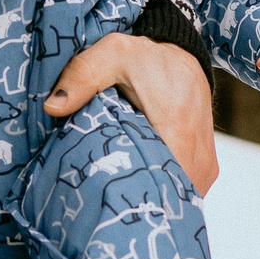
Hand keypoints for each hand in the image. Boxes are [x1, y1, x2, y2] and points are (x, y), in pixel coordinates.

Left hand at [46, 31, 221, 194]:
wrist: (183, 55)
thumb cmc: (145, 57)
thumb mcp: (111, 55)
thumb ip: (81, 77)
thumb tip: (52, 107)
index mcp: (177, 128)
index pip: (159, 182)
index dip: (130, 196)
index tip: (102, 199)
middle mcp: (199, 154)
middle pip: (168, 198)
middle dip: (135, 203)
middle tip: (102, 204)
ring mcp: (206, 166)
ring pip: (179, 199)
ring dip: (152, 200)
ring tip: (118, 199)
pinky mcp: (207, 168)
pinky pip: (186, 192)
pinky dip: (164, 193)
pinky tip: (137, 191)